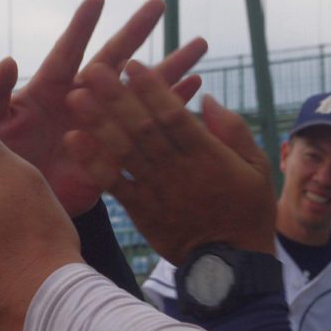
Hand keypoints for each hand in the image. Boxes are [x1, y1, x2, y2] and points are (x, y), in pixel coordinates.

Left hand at [0, 0, 206, 215]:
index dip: (82, 26)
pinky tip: (194, 87)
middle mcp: (80, 100)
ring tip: (197, 44)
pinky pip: (148, 127)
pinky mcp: (115, 151)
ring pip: (139, 89)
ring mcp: (101, 123)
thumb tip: (7, 60)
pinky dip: (171, 106)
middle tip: (159, 3)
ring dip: (168, 67)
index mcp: (49, 89)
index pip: (68, 51)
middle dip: (135, 32)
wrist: (18, 203)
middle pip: (113, 60)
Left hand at [65, 60, 275, 263]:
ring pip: (124, 151)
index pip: (175, 116)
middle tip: (92, 70)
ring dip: (98, 123)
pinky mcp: (140, 211)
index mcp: (207, 155)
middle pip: (142, 128)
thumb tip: (207, 97)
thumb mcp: (257, 167)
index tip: (132, 64)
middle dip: (116, 97)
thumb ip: (233, 131)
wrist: (232, 265)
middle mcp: (178, 169)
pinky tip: (73, 140)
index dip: (152, 89)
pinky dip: (93, 162)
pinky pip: (114, 184)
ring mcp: (157, 190)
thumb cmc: (248, 211)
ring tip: (75, 97)